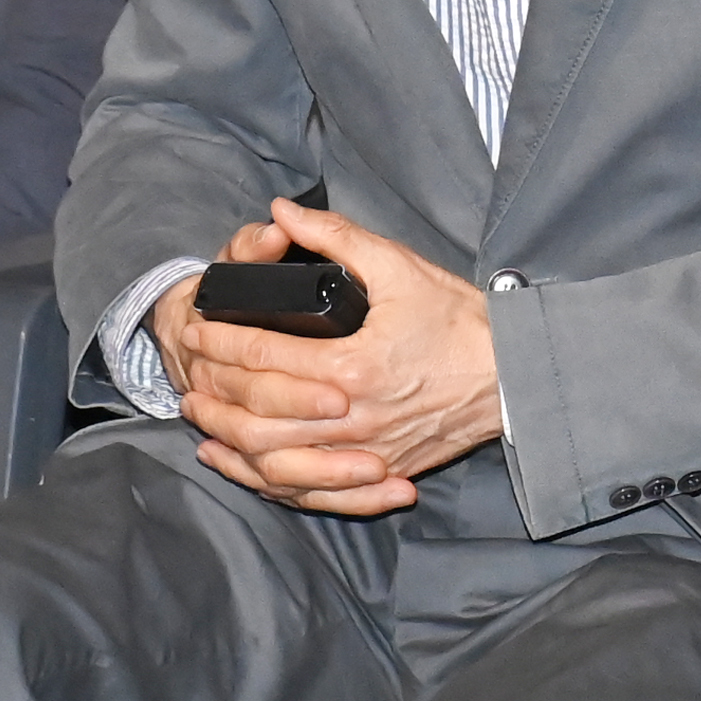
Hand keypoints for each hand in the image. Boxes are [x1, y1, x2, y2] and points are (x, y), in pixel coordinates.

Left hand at [156, 200, 502, 514]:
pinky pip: (306, 489)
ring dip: (226, 437)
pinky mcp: (376, 474)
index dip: (219, 340)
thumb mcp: (400, 267)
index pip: (262, 356)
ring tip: (198, 412)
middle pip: (255, 413)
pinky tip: (237, 462)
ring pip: (272, 458)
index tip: (196, 324)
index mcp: (352, 366)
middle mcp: (352, 419)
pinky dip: (262, 478)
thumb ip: (336, 236)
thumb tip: (284, 210)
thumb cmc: (460, 321)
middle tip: (188, 365)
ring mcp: (364, 454)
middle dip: (212, 387)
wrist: (513, 377)